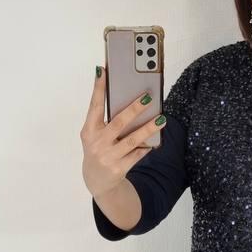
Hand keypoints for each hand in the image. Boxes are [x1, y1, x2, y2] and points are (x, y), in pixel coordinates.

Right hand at [80, 64, 165, 200]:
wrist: (98, 182)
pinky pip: (137, 154)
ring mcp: (107, 157)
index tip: (102, 70)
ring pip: (133, 140)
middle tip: (148, 96)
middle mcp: (96, 143)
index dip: (98, 88)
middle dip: (134, 108)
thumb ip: (106, 120)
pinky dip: (146, 147)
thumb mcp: (96, 135)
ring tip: (161, 118)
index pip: (94, 106)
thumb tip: (129, 99)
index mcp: (89, 130)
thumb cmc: (99, 150)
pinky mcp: (118, 169)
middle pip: (119, 122)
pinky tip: (154, 141)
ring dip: (148, 128)